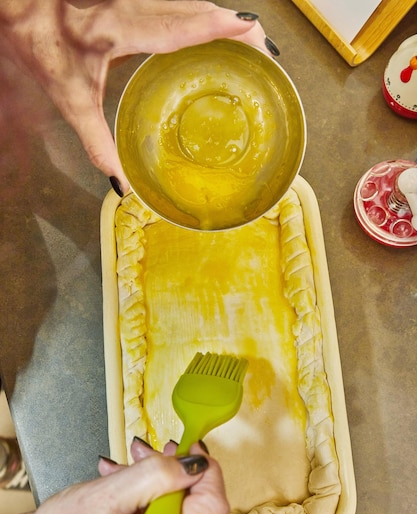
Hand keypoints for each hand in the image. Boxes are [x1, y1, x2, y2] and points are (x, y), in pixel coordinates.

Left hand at [0, 1, 267, 191]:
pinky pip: (176, 4)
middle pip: (196, 9)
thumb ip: (96, 142)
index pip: (183, 25)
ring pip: (188, 1)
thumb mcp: (69, 98)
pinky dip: (200, 18)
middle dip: (234, 27)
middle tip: (266, 50)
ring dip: (220, 20)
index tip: (255, 35)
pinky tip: (211, 33)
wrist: (18, 2)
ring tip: (249, 42)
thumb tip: (121, 184)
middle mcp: (134, 5)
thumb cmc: (38, 42)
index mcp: (122, 28)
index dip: (221, 29)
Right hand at [0, 440, 228, 513]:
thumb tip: (194, 464)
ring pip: (186, 513)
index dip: (205, 471)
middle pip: (200, 509)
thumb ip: (153, 477)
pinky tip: (129, 484)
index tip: (189, 446)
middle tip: (150, 451)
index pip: (211, 508)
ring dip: (163, 482)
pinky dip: (155, 498)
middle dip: (177, 472)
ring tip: (131, 466)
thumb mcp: (103, 496)